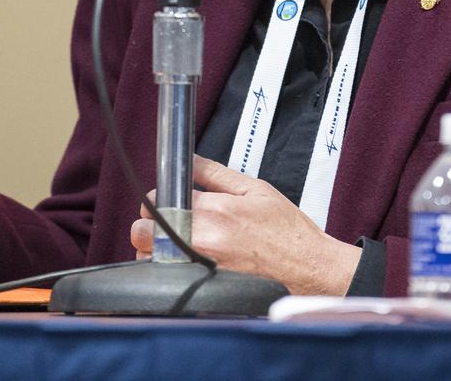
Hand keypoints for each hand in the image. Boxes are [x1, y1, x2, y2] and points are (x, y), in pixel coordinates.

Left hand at [130, 156, 361, 294]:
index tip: (168, 201)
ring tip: (180, 244)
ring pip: (150, 259)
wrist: (308, 268)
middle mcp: (202, 241)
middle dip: (149, 225)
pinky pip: (168, 280)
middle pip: (141, 232)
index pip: (157, 200)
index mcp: (214, 211)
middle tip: (168, 222)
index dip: (159, 198)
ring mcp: (200, 269)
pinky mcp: (202, 290)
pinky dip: (170, 270)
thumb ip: (213, 173)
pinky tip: (190, 262)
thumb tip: (186, 161)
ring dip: (156, 250)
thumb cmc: (286, 230)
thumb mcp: (254, 188)